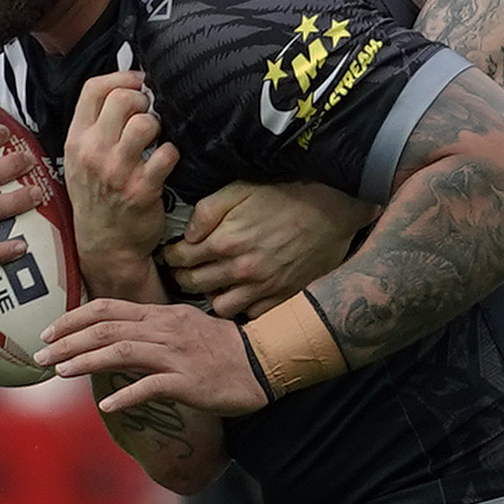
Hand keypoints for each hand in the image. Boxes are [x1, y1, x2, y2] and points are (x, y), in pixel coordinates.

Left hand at [37, 298, 267, 415]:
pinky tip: (106, 405)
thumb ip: (154, 331)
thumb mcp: (186, 329)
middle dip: (68, 340)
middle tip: (39, 354)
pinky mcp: (189, 380)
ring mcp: (176, 354)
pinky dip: (127, 395)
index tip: (50, 331)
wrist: (265, 361)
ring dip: (86, 361)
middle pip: (107, 328)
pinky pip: (151, 386)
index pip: (108, 308)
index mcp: (161, 315)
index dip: (74, 318)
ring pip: (122, 351)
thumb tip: (120, 340)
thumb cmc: (226, 349)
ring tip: (59, 372)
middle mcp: (165, 329)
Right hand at [63, 70, 178, 299]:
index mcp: (76, 140)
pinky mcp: (143, 189)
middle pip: (123, 99)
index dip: (122, 77)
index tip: (139, 82)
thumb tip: (126, 87)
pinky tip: (166, 160)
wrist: (106, 245)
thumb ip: (95, 125)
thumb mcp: (80, 160)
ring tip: (157, 137)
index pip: (94, 89)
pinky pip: (166, 154)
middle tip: (149, 112)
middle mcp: (93, 153)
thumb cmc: (97, 197)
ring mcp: (117, 171)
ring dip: (158, 125)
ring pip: (145, 123)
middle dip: (143, 99)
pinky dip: (172, 153)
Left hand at [163, 181, 374, 319]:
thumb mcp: (239, 189)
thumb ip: (207, 212)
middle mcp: (241, 269)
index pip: (181, 259)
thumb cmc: (285, 194)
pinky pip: (253, 314)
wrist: (332, 207)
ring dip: (212, 296)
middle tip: (183, 270)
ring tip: (213, 284)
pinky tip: (242, 293)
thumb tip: (187, 235)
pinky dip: (243, 307)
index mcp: (225, 241)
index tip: (172, 255)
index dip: (171, 257)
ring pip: (220, 306)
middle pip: (194, 284)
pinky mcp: (283, 295)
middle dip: (182, 277)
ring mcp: (263, 286)